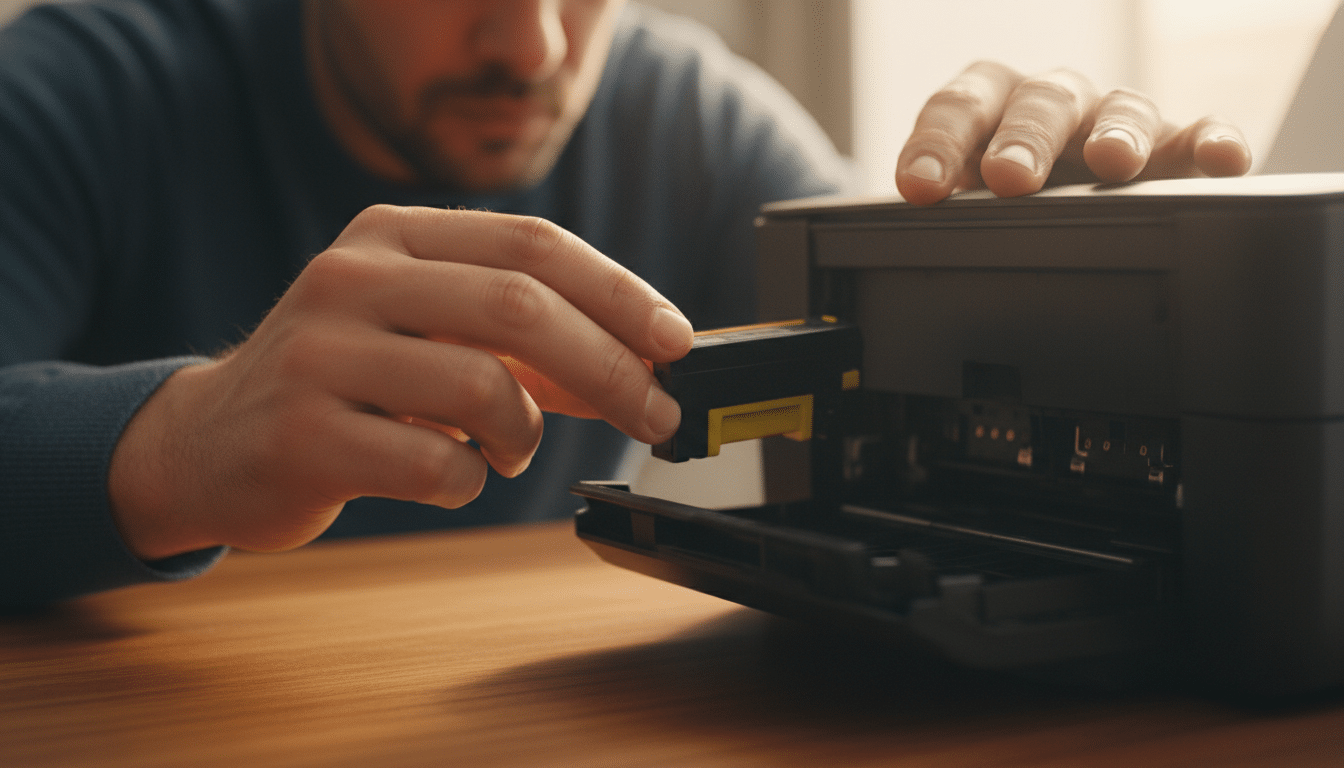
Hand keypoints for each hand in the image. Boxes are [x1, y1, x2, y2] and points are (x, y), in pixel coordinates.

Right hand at [107, 206, 692, 558]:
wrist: (209, 442)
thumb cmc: (341, 382)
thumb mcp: (425, 331)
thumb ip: (519, 335)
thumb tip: (641, 361)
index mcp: (393, 236)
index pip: (535, 245)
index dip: (620, 294)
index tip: (676, 342)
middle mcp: (353, 277)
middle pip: (521, 306)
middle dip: (610, 367)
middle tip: (654, 414)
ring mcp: (320, 353)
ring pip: (482, 385)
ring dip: (527, 434)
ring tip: (511, 452)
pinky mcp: (302, 434)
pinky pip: (434, 462)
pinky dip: (469, 479)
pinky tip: (452, 476)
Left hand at [895, 61, 1252, 204]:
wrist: (1050, 200)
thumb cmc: (997, 200)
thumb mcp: (959, 206)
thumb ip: (938, 218)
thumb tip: (897, 256)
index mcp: (988, 105)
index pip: (959, 109)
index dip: (937, 144)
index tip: (919, 186)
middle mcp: (1052, 103)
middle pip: (1039, 102)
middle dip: (1024, 138)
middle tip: (1010, 176)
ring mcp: (1111, 119)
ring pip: (1119, 109)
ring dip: (1114, 133)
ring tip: (1112, 162)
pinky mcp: (1170, 145)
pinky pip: (1196, 133)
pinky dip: (1210, 141)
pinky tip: (1220, 160)